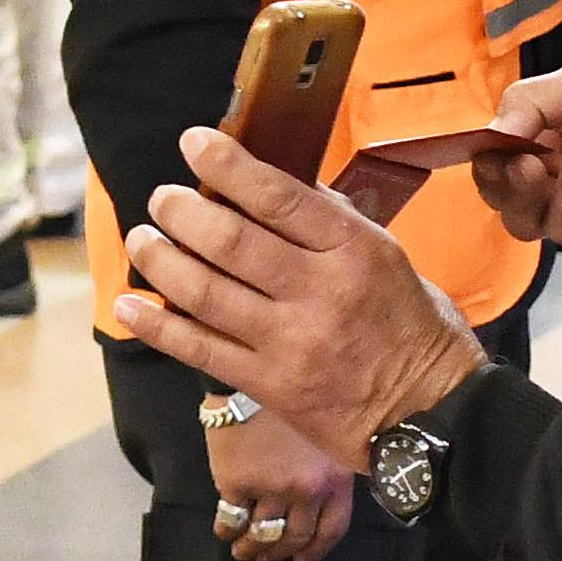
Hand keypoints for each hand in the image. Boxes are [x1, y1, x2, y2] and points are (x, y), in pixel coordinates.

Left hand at [112, 126, 487, 469]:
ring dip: (160, 260)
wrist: (432, 417)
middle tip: (162, 199)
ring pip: (205, 292)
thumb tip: (275, 188)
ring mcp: (290, 342)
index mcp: (355, 251)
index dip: (227, 165)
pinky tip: (129, 305)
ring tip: (142, 239)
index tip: (194, 143)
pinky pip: (200, 350)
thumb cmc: (416, 330)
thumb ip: (334, 225)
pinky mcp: (270, 385)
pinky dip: (158, 325)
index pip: (279, 196)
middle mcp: (320, 292)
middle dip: (181, 212)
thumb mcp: (391, 259)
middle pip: (230, 240)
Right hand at [207, 412, 356, 560]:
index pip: (331, 529)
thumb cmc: (290, 399)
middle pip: (296, 537)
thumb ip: (326, 464)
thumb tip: (320, 498)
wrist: (250, 377)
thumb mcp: (325, 432)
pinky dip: (228, 531)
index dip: (316, 550)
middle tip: (269, 558)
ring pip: (263, 534)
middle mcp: (306, 489)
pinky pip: (232, 520)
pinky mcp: (237, 483)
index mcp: (334, 476)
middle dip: (281, 553)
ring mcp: (271, 489)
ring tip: (245, 551)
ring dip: (253, 549)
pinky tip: (226, 531)